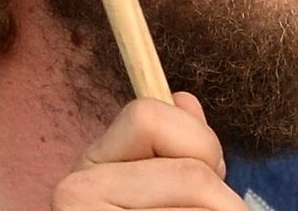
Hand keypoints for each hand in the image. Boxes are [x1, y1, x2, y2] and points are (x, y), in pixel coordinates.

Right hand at [51, 91, 249, 209]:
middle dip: (223, 197)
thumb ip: (175, 147)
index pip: (147, 116)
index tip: (211, 172)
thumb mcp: (158, 192)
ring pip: (200, 198)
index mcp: (90, 168)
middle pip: (191, 172)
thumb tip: (185, 98)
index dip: (197, 141)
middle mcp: (75, 192)